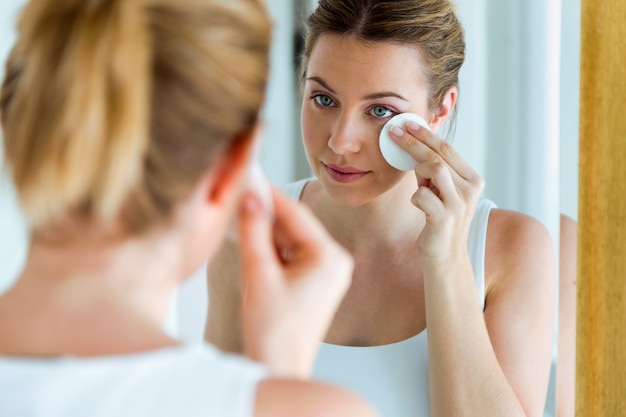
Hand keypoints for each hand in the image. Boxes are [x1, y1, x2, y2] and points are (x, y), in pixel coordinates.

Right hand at [236, 187, 352, 377]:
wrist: (278, 367)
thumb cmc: (273, 330)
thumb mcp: (258, 273)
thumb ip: (253, 231)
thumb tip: (250, 198)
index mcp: (330, 258)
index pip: (296, 215)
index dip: (270, 194)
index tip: (250, 177)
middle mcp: (335, 262)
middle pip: (296, 226)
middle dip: (267, 212)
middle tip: (242, 191)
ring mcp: (327, 273)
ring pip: (292, 239)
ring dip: (268, 229)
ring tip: (242, 212)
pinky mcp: (316, 282)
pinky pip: (293, 254)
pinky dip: (273, 247)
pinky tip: (253, 237)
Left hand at [389, 123, 483, 260]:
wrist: (446, 256)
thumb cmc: (439, 219)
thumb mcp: (441, 191)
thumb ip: (435, 171)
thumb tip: (413, 143)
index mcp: (472, 179)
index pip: (448, 149)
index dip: (426, 134)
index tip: (408, 123)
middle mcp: (470, 189)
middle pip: (439, 155)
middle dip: (414, 140)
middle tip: (394, 131)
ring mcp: (459, 204)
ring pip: (434, 168)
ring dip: (418, 170)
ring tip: (416, 180)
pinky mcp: (445, 219)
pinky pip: (421, 195)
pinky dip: (415, 197)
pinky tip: (418, 205)